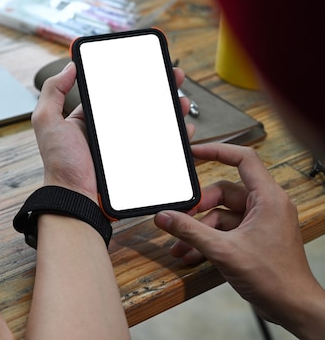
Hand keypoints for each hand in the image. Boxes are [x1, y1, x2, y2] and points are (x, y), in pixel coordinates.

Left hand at [31, 62, 191, 200]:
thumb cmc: (60, 163)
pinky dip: (174, 136)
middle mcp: (108, 131)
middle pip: (139, 104)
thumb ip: (53, 91)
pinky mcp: (136, 161)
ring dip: (170, 109)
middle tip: (174, 76)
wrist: (75, 197)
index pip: (114, 91)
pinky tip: (183, 128)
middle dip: (159, 89)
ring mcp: (124, 146)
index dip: (131, 77)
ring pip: (153, 122)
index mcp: (89, 118)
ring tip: (181, 100)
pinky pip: (159, 146)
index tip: (147, 64)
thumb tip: (69, 67)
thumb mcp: (47, 121)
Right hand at [154, 143, 324, 337]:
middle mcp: (266, 205)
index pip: (243, 159)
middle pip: (224, 191)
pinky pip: (226, 230)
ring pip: (222, 214)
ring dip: (199, 229)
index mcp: (268, 198)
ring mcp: (261, 222)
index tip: (195, 152)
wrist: (292, 307)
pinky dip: (208, 240)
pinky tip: (192, 254)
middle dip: (199, 207)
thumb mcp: (223, 250)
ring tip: (181, 245)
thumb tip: (166, 217)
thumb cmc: (275, 278)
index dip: (217, 151)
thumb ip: (190, 231)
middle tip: (180, 218)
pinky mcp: (255, 237)